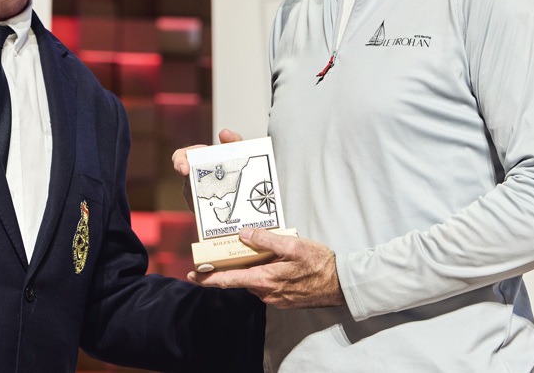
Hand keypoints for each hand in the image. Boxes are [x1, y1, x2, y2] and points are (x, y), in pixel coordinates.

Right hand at [172, 129, 242, 210]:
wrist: (241, 181)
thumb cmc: (232, 162)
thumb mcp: (236, 150)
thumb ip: (233, 140)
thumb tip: (224, 133)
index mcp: (195, 157)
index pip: (180, 157)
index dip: (179, 162)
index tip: (184, 169)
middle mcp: (191, 173)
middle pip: (186, 180)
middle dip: (193, 185)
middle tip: (203, 191)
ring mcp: (194, 189)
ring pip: (193, 196)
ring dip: (203, 198)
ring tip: (217, 200)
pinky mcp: (200, 204)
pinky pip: (200, 207)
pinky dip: (208, 207)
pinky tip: (218, 207)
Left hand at [188, 227, 344, 308]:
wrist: (341, 284)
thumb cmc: (318, 264)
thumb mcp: (293, 244)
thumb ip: (266, 239)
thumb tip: (243, 234)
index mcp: (264, 279)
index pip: (227, 281)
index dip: (207, 279)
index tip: (192, 275)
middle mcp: (266, 293)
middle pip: (240, 278)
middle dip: (236, 265)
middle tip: (236, 249)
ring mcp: (275, 298)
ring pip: (254, 281)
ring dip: (254, 268)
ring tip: (266, 251)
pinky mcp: (283, 299)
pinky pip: (266, 285)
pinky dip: (265, 274)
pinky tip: (278, 262)